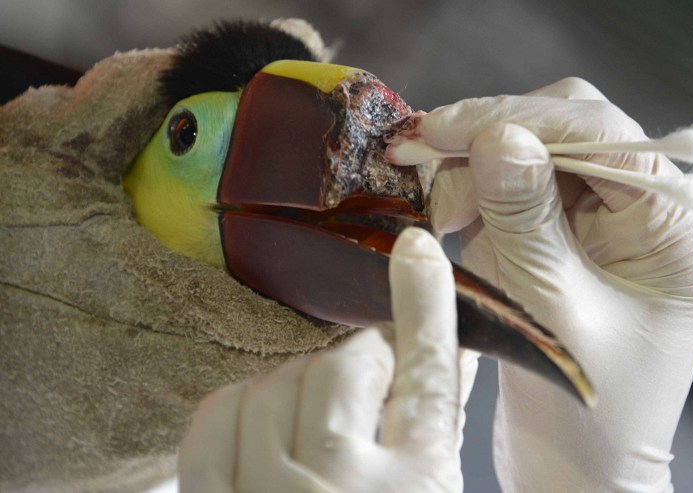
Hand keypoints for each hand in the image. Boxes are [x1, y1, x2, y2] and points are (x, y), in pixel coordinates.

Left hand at [178, 227, 473, 492]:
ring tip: (319, 425)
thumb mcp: (434, 490)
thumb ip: (438, 422)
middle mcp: (345, 491)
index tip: (418, 248)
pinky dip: (240, 407)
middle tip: (365, 395)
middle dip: (356, 368)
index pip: (429, 375)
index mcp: (420, 487)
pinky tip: (264, 429)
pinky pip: (217, 416)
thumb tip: (445, 348)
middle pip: (343, 367)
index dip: (425, 304)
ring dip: (300, 388)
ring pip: (277, 382)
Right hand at [390, 78, 692, 490]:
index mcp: (677, 230)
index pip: (605, 136)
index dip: (520, 117)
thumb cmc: (585, 409)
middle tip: (425, 160)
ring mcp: (604, 223)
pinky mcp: (565, 237)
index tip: (443, 128)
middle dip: (493, 140)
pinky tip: (448, 216)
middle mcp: (649, 214)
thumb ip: (524, 216)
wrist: (578, 469)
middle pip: (570, 132)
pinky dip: (475, 194)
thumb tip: (496, 133)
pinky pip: (515, 190)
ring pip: (535, 154)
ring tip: (436, 212)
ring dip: (476, 170)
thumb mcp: (552, 306)